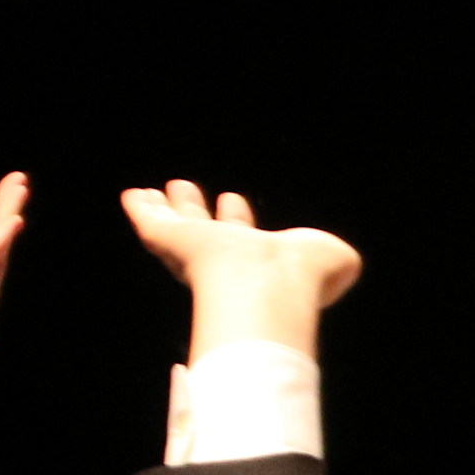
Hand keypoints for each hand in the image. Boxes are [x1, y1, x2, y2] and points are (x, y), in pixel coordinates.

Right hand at [119, 181, 361, 358]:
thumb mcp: (334, 262)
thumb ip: (338, 262)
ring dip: (165, 209)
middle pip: (203, 229)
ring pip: (175, 227)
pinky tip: (131, 196)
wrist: (268, 284)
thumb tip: (343, 266)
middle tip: (184, 190)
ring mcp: (197, 251)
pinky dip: (141, 211)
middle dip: (195, 210)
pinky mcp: (173, 242)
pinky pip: (151, 225)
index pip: (242, 237)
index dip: (238, 220)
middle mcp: (225, 257)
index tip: (233, 201)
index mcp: (259, 260)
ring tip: (153, 193)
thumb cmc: (302, 278)